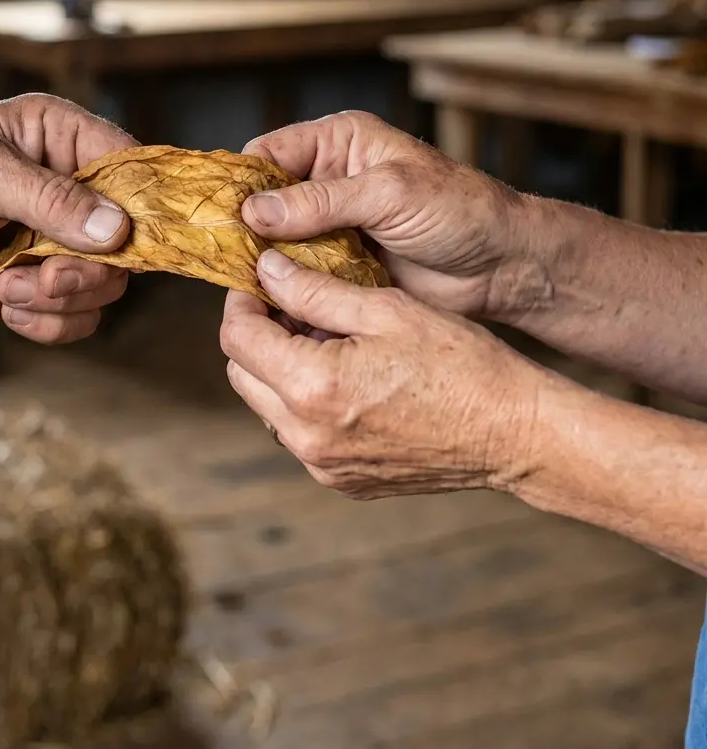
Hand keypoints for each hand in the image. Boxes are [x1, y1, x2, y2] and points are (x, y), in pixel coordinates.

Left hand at [0, 94, 134, 344]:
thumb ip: (50, 200)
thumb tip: (117, 231)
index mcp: (61, 138)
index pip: (130, 166)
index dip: (142, 204)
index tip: (130, 239)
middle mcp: (71, 188)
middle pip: (127, 240)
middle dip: (87, 269)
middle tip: (44, 275)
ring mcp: (57, 240)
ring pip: (105, 285)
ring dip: (60, 298)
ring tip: (6, 287)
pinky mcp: (38, 284)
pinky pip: (75, 316)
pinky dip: (47, 323)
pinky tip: (5, 307)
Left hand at [219, 250, 538, 498]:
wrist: (513, 433)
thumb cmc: (460, 364)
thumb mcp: (385, 309)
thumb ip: (313, 290)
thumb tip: (266, 269)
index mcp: (313, 388)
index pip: (237, 339)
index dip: (241, 301)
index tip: (259, 280)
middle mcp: (306, 437)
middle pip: (243, 374)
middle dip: (256, 335)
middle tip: (291, 305)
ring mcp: (322, 466)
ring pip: (267, 406)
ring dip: (278, 369)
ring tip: (323, 339)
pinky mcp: (342, 481)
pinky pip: (299, 434)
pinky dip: (305, 402)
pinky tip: (344, 376)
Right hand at [241, 111, 541, 321]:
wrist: (502, 264)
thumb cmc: (459, 210)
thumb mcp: (389, 194)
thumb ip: (321, 201)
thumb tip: (255, 210)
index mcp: (339, 142)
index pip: (269, 153)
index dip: (242, 181)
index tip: (219, 214)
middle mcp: (328, 179)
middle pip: (265, 198)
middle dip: (246, 226)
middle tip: (224, 255)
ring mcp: (332, 224)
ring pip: (277, 239)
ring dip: (263, 259)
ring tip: (242, 284)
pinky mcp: (340, 264)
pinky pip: (299, 271)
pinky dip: (285, 285)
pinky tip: (271, 300)